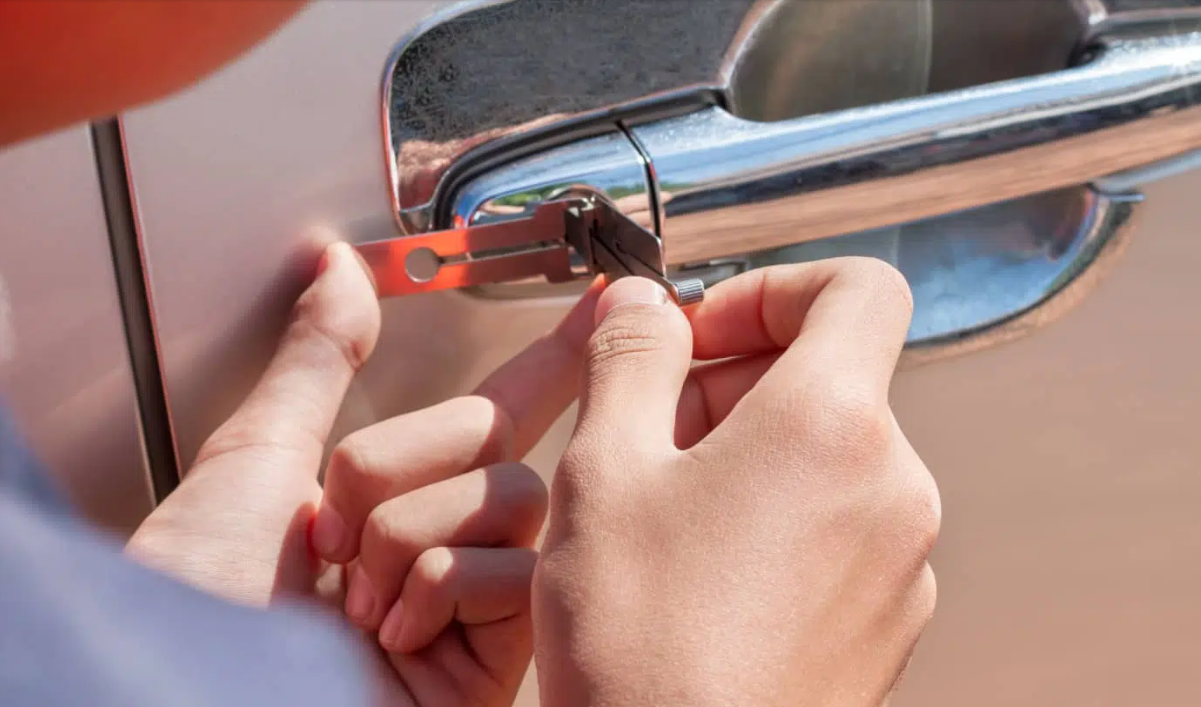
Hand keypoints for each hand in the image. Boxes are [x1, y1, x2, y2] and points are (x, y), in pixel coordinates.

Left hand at [127, 242, 599, 706]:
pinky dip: (439, 586)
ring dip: (409, 532)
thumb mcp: (252, 458)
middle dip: (396, 465)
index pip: (493, 409)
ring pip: (509, 494)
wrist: (202, 706)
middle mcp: (440, 542)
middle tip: (332, 529)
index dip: (553, 356)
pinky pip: (515, 570)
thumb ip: (316, 359)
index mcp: (389, 497)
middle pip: (492, 434)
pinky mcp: (498, 656)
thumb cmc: (202, 604)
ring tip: (357, 595)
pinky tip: (397, 634)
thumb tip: (343, 267)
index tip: (606, 304)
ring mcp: (472, 601)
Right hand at [534, 261, 939, 706]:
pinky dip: (779, 516)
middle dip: (734, 381)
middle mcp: (892, 486)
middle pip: (830, 377)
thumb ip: (631, 359)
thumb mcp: (604, 468)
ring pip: (828, 455)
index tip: (702, 335)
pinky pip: (840, 527)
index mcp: (833, 425)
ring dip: (750, 451)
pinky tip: (704, 568)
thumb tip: (643, 302)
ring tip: (664, 508)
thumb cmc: (639, 640)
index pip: (857, 290)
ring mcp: (900, 561)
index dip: (773, 290)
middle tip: (650, 430)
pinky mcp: (887, 619)